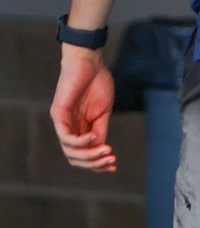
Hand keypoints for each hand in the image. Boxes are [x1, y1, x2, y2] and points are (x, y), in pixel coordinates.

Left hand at [49, 48, 116, 171]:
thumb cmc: (98, 83)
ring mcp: (62, 122)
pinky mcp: (58, 114)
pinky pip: (67, 137)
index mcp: (80, 128)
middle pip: (75, 157)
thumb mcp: (103, 112)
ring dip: (89, 155)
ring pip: (70, 151)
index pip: (83, 154)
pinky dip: (81, 141)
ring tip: (106, 150)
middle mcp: (68, 128)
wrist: (90, 62)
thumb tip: (101, 150)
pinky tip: (94, 137)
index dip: (97, 163)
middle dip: (94, 163)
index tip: (114, 165)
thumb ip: (101, 130)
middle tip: (111, 159)